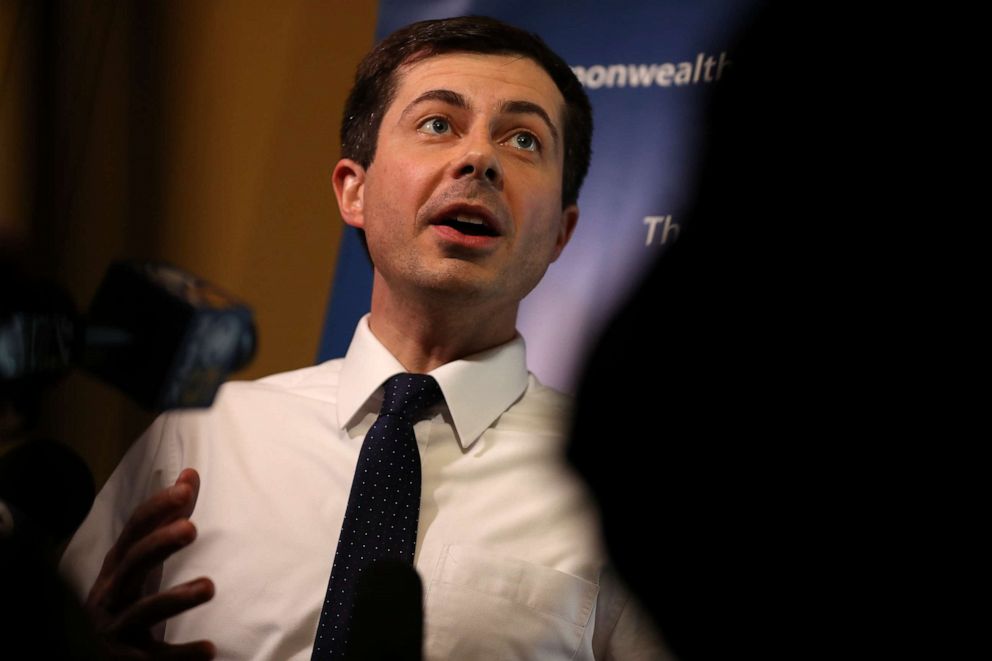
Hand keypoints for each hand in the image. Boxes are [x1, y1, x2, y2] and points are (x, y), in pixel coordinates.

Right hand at [84, 468, 215, 659]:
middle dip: (159, 544)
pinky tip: (209, 649)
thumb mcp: (140, 559)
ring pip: (142, 612)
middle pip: (133, 564)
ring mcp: (117, 627)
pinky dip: (180, 655)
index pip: (134, 531)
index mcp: (117, 567)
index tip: (185, 488)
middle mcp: (112, 593)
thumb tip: (189, 474)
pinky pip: (154, 657)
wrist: (91, 652)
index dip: (157, 508)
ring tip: (210, 586)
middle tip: (191, 528)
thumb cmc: (124, 598)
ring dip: (175, 598)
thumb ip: (168, 518)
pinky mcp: (126, 659)